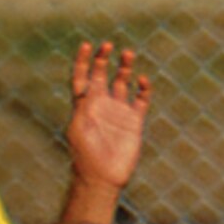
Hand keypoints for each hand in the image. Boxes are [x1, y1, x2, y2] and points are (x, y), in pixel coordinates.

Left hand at [66, 40, 151, 192]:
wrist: (103, 178)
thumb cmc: (85, 155)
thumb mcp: (80, 127)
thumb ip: (83, 104)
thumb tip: (88, 86)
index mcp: (84, 105)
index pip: (82, 76)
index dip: (83, 60)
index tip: (86, 44)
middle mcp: (101, 104)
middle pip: (101, 73)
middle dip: (103, 58)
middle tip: (108, 45)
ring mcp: (118, 111)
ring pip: (123, 81)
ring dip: (125, 67)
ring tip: (127, 53)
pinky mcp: (134, 121)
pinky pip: (141, 99)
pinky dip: (143, 88)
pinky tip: (142, 81)